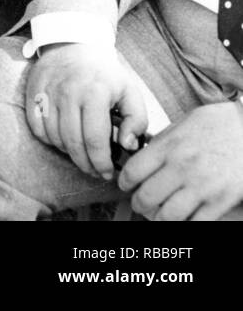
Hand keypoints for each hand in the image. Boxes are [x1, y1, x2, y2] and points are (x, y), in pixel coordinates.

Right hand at [25, 42, 146, 180]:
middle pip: (73, 143)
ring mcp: (48, 93)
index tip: (106, 173)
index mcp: (94, 93)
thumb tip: (126, 145)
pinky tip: (62, 140)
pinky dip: (49, 139)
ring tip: (81, 154)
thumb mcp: (129, 91)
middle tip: (94, 171)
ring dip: (68, 152)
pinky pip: (37, 127)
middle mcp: (68, 93)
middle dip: (85, 164)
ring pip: (54, 137)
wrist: (72, 43)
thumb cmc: (104, 72)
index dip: (101, 162)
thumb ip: (136, 120)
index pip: (95, 140)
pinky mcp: (33, 92)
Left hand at [119, 101, 242, 220]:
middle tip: (140, 204)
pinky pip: (196, 223)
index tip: (125, 185)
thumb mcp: (184, 123)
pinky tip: (184, 217)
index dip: (124, 182)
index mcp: (169, 146)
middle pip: (146, 197)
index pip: (133, 171)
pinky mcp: (222, 201)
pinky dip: (185, 224)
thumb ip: (163, 141)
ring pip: (168, 216)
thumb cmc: (221, 124)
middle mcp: (182, 167)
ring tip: (159, 215)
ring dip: (159, 218)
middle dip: (138, 204)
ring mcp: (203, 187)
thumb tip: (145, 155)